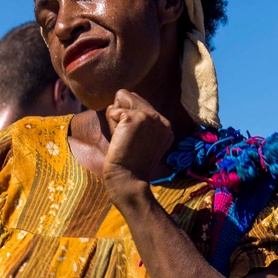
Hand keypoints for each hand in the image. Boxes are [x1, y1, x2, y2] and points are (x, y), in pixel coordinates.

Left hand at [102, 91, 173, 205]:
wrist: (128, 181)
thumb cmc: (130, 166)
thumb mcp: (143, 141)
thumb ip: (141, 123)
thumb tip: (121, 104)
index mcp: (165, 125)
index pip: (140, 103)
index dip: (128, 119)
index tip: (133, 141)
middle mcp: (161, 119)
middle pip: (130, 96)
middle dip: (121, 115)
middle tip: (126, 139)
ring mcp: (150, 117)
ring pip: (121, 98)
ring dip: (115, 118)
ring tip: (123, 139)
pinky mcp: (136, 118)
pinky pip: (112, 110)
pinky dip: (111, 125)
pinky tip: (119, 140)